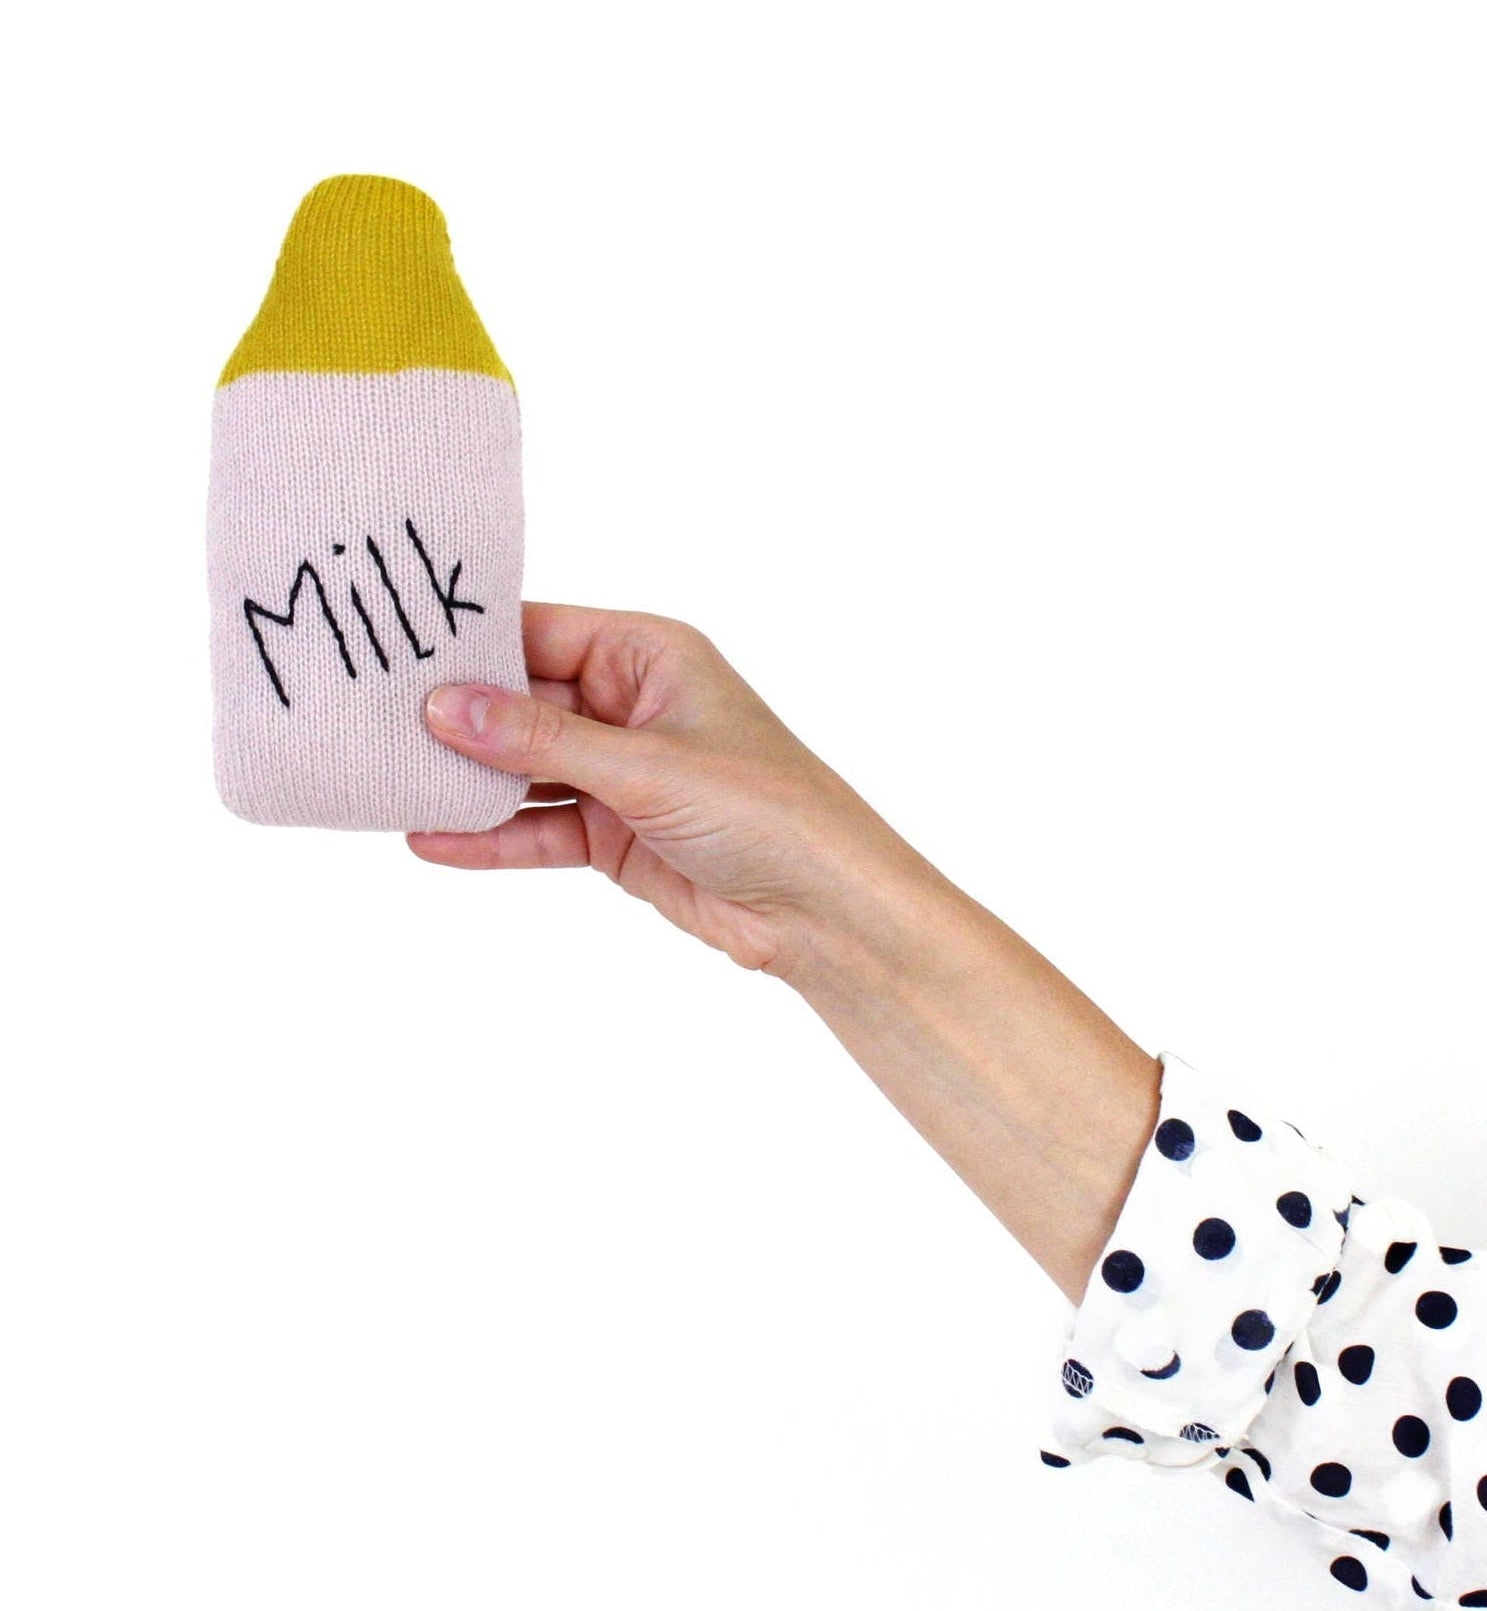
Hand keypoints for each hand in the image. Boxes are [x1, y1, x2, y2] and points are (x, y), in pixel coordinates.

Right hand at [407, 601, 947, 987]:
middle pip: (521, 704)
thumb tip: (447, 706)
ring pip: (524, 770)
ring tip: (386, 784)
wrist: (823, 910)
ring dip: (467, 783)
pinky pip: (540, 828)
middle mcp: (629, 705)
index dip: (470, 647)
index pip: (539, 633)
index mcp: (648, 655)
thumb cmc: (767, 809)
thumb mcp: (646, 766)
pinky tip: (434, 841)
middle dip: (456, 721)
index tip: (394, 655)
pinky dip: (493, 838)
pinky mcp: (615, 833)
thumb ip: (542, 741)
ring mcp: (620, 772)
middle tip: (371, 724)